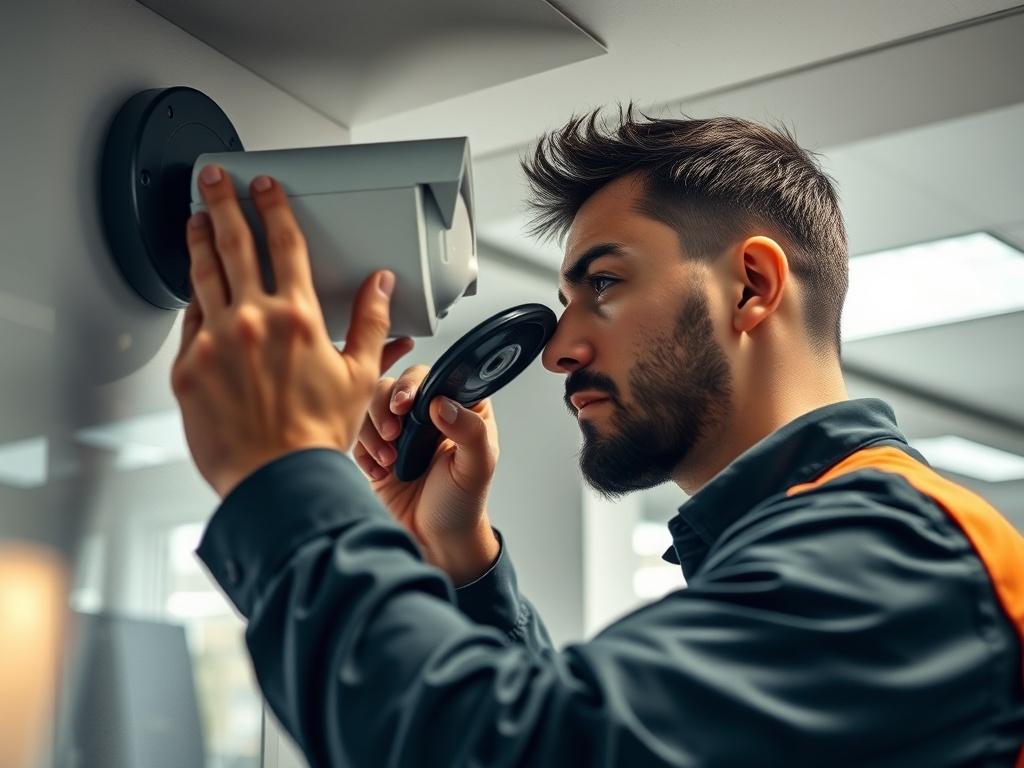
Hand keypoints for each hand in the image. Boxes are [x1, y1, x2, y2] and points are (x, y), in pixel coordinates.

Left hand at [171, 165, 412, 498]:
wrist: (279, 480)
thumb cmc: (318, 436)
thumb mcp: (359, 375)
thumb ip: (371, 322)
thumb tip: (381, 285)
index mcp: (297, 318)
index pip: (283, 243)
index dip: (272, 206)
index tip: (264, 187)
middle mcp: (252, 321)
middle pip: (233, 243)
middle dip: (222, 203)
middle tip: (213, 180)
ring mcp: (214, 342)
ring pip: (201, 275)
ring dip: (197, 240)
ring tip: (194, 220)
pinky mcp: (188, 368)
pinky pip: (189, 323)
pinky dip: (194, 302)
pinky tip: (196, 292)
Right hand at [354, 366, 499, 584]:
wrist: (435, 539)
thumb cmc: (462, 503)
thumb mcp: (476, 467)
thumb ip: (469, 432)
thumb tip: (442, 404)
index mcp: (460, 407)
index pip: (435, 376)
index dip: (416, 384)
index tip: (406, 404)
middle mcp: (428, 412)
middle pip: (396, 384)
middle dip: (386, 406)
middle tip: (392, 435)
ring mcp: (400, 428)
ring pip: (372, 404)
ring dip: (373, 429)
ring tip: (388, 459)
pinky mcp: (377, 447)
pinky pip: (358, 432)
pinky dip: (363, 449)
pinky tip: (379, 470)